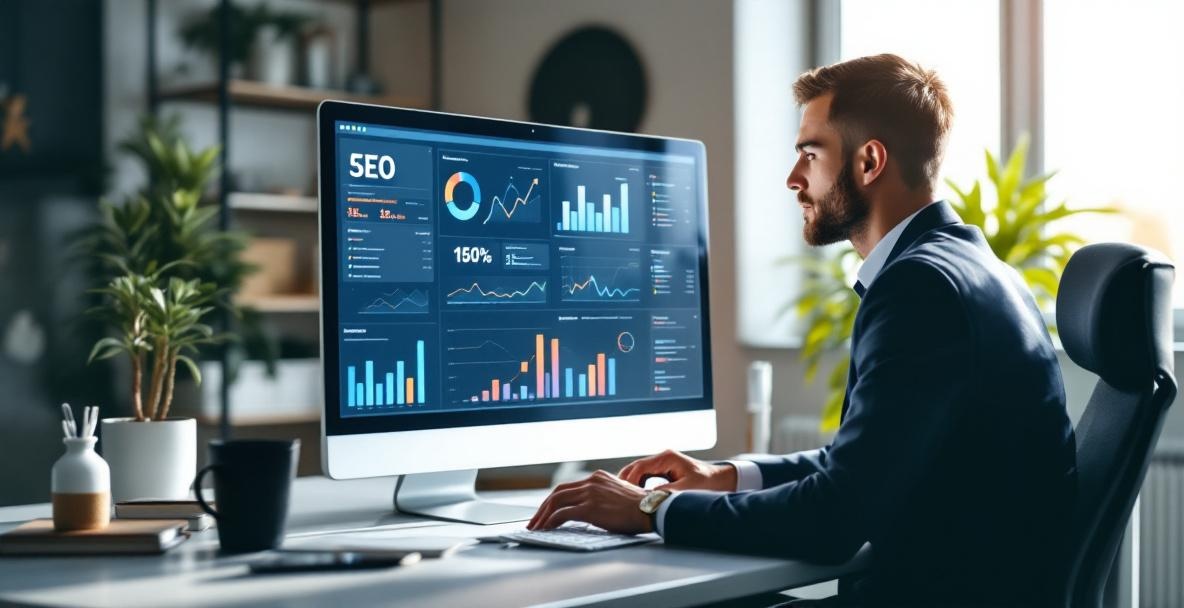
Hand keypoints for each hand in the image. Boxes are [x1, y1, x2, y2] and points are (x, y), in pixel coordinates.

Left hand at [527, 470, 650, 532]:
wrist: (652, 509)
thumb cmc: (640, 508)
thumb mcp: (619, 495)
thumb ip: (603, 497)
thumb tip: (592, 511)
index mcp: (598, 478)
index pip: (568, 487)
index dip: (554, 500)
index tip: (546, 511)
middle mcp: (592, 482)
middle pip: (557, 492)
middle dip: (543, 508)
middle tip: (535, 521)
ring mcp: (590, 493)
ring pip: (556, 502)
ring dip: (543, 516)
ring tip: (536, 528)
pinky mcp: (590, 507)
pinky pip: (563, 514)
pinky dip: (551, 521)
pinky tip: (547, 529)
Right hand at [618, 449, 737, 491]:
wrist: (722, 480)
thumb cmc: (707, 484)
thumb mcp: (686, 489)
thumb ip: (666, 493)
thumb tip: (646, 500)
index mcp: (667, 458)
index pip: (640, 467)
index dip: (629, 481)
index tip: (624, 495)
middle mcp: (662, 458)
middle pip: (635, 468)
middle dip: (625, 481)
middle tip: (616, 497)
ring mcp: (662, 464)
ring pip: (638, 472)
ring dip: (630, 484)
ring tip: (622, 498)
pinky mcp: (664, 471)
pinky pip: (645, 477)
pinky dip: (638, 485)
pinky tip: (634, 497)